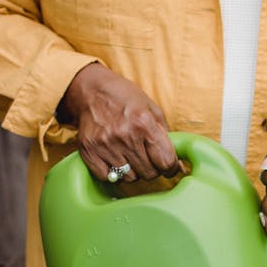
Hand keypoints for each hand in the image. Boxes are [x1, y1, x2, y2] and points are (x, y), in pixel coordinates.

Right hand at [61, 63, 180, 182]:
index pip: (166, 162)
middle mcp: (124, 135)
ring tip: (130, 156)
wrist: (91, 89)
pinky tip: (115, 160)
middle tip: (147, 158)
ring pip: (129, 178)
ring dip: (133, 171)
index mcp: (144, 123)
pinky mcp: (88, 151)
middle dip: (152, 169)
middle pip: (149, 173)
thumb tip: (177, 164)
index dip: (171, 168)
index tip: (169, 167)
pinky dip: (113, 173)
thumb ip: (165, 136)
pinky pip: (107, 177)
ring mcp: (105, 144)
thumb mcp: (152, 110)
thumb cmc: (126, 99)